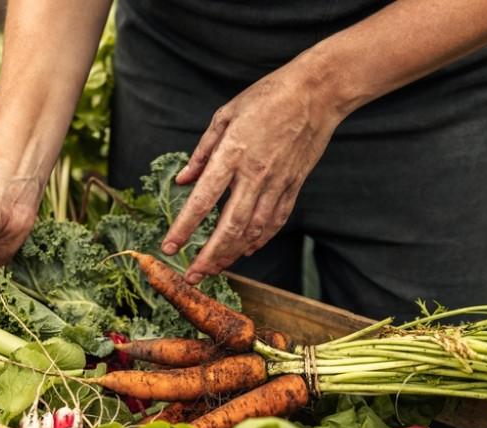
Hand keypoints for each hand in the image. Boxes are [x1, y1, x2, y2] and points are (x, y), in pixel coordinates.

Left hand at [162, 59, 345, 283]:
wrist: (316, 93)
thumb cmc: (267, 97)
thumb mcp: (226, 115)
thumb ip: (202, 152)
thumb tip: (183, 180)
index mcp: (232, 154)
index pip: (202, 201)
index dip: (183, 228)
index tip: (169, 247)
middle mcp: (255, 175)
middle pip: (229, 227)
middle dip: (208, 256)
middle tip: (192, 276)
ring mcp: (277, 183)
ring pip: (253, 231)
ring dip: (232, 254)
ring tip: (215, 269)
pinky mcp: (294, 186)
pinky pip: (275, 221)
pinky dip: (259, 240)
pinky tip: (246, 250)